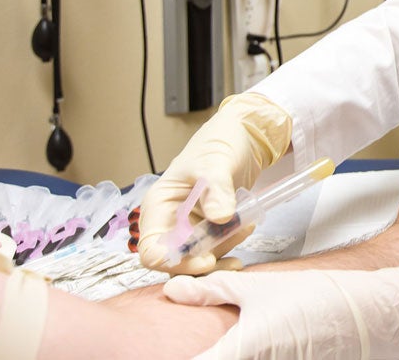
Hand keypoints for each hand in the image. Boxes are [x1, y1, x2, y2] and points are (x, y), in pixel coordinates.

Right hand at [138, 93, 292, 274]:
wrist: (242, 137)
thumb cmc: (219, 144)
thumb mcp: (216, 163)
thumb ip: (216, 189)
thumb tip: (220, 217)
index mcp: (158, 206)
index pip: (152, 249)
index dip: (173, 262)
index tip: (204, 259)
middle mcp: (170, 221)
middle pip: (176, 261)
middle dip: (203, 262)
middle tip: (232, 258)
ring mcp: (190, 226)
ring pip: (198, 258)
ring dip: (222, 252)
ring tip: (246, 227)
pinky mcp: (209, 228)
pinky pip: (216, 248)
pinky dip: (231, 244)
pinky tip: (247, 226)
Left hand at [163, 264, 398, 359]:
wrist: (369, 313)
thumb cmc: (315, 298)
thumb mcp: (258, 288)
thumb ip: (213, 291)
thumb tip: (173, 289)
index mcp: (242, 348)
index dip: (168, 356)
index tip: (150, 349)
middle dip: (204, 353)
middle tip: (186, 342)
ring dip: (223, 353)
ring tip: (221, 342)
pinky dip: (251, 356)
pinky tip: (254, 346)